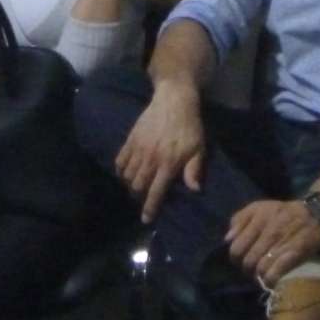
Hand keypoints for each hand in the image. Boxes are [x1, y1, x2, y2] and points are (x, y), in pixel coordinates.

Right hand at [113, 82, 205, 221]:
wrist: (174, 99)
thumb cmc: (190, 126)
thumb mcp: (199, 148)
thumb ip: (194, 169)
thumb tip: (193, 190)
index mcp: (168, 163)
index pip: (156, 192)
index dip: (150, 208)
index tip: (146, 219)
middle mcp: (150, 158)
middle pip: (138, 186)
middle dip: (139, 196)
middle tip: (144, 198)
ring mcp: (138, 148)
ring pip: (127, 175)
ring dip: (130, 184)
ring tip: (136, 186)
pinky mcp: (131, 139)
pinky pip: (120, 159)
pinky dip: (120, 169)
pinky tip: (125, 172)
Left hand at [225, 199, 319, 284]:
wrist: (313, 214)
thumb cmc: (281, 212)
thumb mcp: (257, 208)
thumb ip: (239, 220)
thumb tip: (228, 239)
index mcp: (257, 221)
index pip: (236, 248)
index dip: (236, 259)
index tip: (240, 260)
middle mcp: (269, 232)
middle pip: (248, 262)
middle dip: (247, 270)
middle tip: (252, 270)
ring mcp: (282, 244)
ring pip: (261, 269)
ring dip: (259, 276)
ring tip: (262, 275)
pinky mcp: (296, 253)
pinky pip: (277, 272)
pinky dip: (270, 280)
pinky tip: (270, 280)